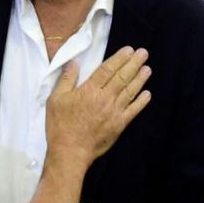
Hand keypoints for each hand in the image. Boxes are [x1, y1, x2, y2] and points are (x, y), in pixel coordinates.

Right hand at [44, 45, 150, 162]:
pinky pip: (133, 111)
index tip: (128, 50)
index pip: (107, 70)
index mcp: (89, 91)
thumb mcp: (55, 100)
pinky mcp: (119, 125)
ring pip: (130, 92)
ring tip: (147, 69)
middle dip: (134, 64)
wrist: (70, 153)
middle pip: (122, 77)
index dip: (119, 58)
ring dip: (140, 79)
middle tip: (143, 53)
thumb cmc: (60, 126)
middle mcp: (105, 99)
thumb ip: (66, 80)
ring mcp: (114, 112)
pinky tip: (147, 94)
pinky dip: (141, 102)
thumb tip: (74, 63)